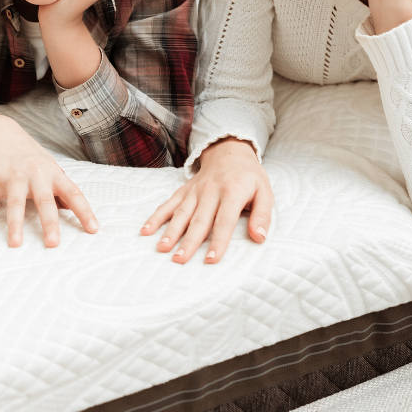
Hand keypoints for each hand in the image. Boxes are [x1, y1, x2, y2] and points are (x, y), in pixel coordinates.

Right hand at [0, 117, 98, 246]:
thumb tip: (71, 209)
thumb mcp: (49, 169)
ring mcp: (13, 176)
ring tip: (15, 245)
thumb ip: (60, 189)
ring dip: (14, 224)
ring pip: (15, 203)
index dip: (84, 211)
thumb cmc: (29, 156)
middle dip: (49, 222)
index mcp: (53, 174)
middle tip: (52, 244)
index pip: (73, 193)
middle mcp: (35, 174)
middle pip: (44, 200)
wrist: (0, 133)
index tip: (93, 229)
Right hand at [142, 138, 271, 263]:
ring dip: (170, 231)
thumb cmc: (249, 178)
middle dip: (188, 241)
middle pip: (199, 220)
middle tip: (179, 260)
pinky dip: (156, 217)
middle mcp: (210, 192)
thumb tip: (259, 238)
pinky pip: (168, 204)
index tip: (210, 259)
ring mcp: (194, 191)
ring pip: (181, 213)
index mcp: (232, 192)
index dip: (218, 241)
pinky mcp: (183, 191)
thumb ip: (262, 215)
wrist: (229, 152)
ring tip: (162, 248)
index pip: (224, 221)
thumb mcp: (265, 192)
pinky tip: (146, 230)